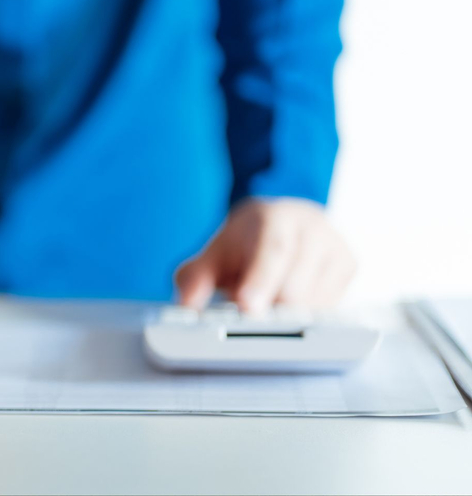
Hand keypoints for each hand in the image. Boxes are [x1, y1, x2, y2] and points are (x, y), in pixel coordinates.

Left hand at [174, 198, 355, 314]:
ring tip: (267, 301)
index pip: (274, 251)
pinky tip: (289, 303)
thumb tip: (186, 307)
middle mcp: (312, 228)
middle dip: (268, 309)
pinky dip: (305, 316)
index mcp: (277, 218)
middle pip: (295, 286)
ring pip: (314, 303)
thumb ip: (194, 279)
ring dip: (286, 316)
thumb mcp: (213, 255)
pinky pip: (329, 308)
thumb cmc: (245, 243)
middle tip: (247, 316)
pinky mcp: (349, 267)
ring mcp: (336, 247)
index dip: (261, 282)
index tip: (246, 307)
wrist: (279, 222)